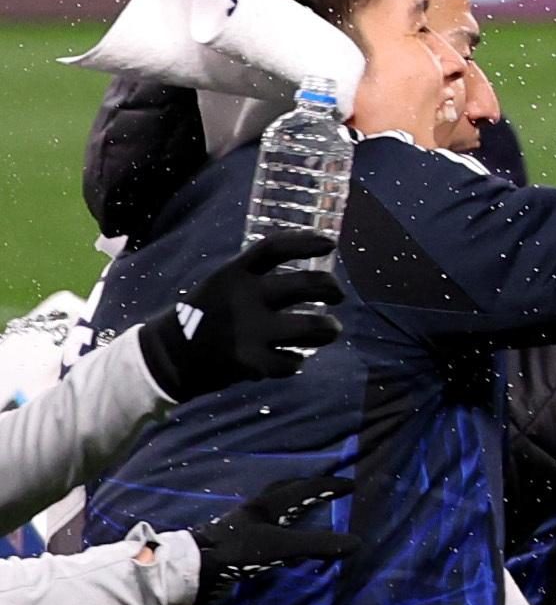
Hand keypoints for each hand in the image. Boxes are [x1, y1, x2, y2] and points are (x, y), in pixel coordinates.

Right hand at [139, 232, 342, 397]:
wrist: (167, 356)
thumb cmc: (205, 316)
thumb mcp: (221, 283)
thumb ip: (255, 277)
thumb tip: (306, 276)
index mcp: (234, 273)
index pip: (275, 248)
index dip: (307, 242)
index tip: (330, 244)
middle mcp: (243, 298)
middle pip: (307, 285)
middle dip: (332, 289)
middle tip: (338, 296)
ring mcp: (248, 331)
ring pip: (311, 326)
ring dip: (329, 328)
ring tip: (331, 329)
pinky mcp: (249, 362)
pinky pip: (291, 362)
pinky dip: (296, 361)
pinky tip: (293, 359)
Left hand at [190, 475, 352, 602]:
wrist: (193, 571)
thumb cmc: (237, 552)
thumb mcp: (282, 547)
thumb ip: (317, 544)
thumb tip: (356, 543)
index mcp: (267, 505)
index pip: (303, 489)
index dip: (328, 486)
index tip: (351, 485)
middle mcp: (255, 511)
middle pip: (284, 491)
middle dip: (306, 488)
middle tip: (326, 489)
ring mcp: (243, 527)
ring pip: (274, 510)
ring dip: (293, 507)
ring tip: (308, 511)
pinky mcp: (237, 544)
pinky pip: (267, 530)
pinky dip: (282, 529)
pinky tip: (285, 540)